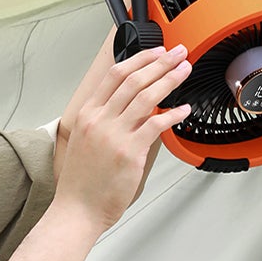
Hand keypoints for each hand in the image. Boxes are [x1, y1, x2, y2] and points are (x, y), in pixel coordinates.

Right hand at [56, 45, 190, 232]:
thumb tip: (133, 107)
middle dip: (160, 62)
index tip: (156, 52)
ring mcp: (114, 135)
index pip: (115, 74)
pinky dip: (173, 115)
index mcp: (87, 114)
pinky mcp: (130, 152)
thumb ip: (105, 120)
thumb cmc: (82, 182)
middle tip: (177, 53)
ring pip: (146, 96)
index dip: (139, 59)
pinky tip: (184, 111)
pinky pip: (156, 125)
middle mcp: (99, 120)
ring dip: (169, 79)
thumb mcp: (84, 140)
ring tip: (184, 71)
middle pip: (134, 80)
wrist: (77, 209)